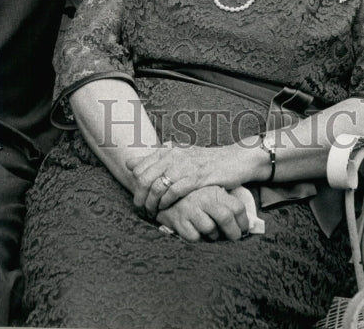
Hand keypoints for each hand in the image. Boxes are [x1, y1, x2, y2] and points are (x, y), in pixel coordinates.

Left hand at [127, 143, 244, 214]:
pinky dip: (167, 203)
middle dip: (140, 198)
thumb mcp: (179, 157)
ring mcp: (185, 164)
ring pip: (157, 186)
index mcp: (168, 149)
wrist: (235, 160)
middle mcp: (173, 154)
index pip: (139, 168)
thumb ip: (154, 161)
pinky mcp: (197, 176)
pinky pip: (174, 191)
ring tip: (153, 214)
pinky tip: (167, 209)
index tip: (139, 201)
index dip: (135, 187)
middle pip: (144, 178)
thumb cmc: (206, 162)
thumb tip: (129, 164)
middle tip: (142, 211)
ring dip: (152, 204)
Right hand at [156, 186, 249, 242]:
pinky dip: (197, 238)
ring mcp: (190, 209)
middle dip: (233, 233)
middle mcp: (203, 198)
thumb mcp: (211, 193)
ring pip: (210, 230)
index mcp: (214, 190)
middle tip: (233, 238)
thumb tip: (247, 224)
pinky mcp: (179, 220)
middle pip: (226, 218)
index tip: (243, 230)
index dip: (244, 222)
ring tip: (210, 232)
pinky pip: (195, 237)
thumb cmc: (194, 197)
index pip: (237, 207)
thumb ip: (226, 203)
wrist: (163, 195)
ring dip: (213, 236)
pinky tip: (195, 230)